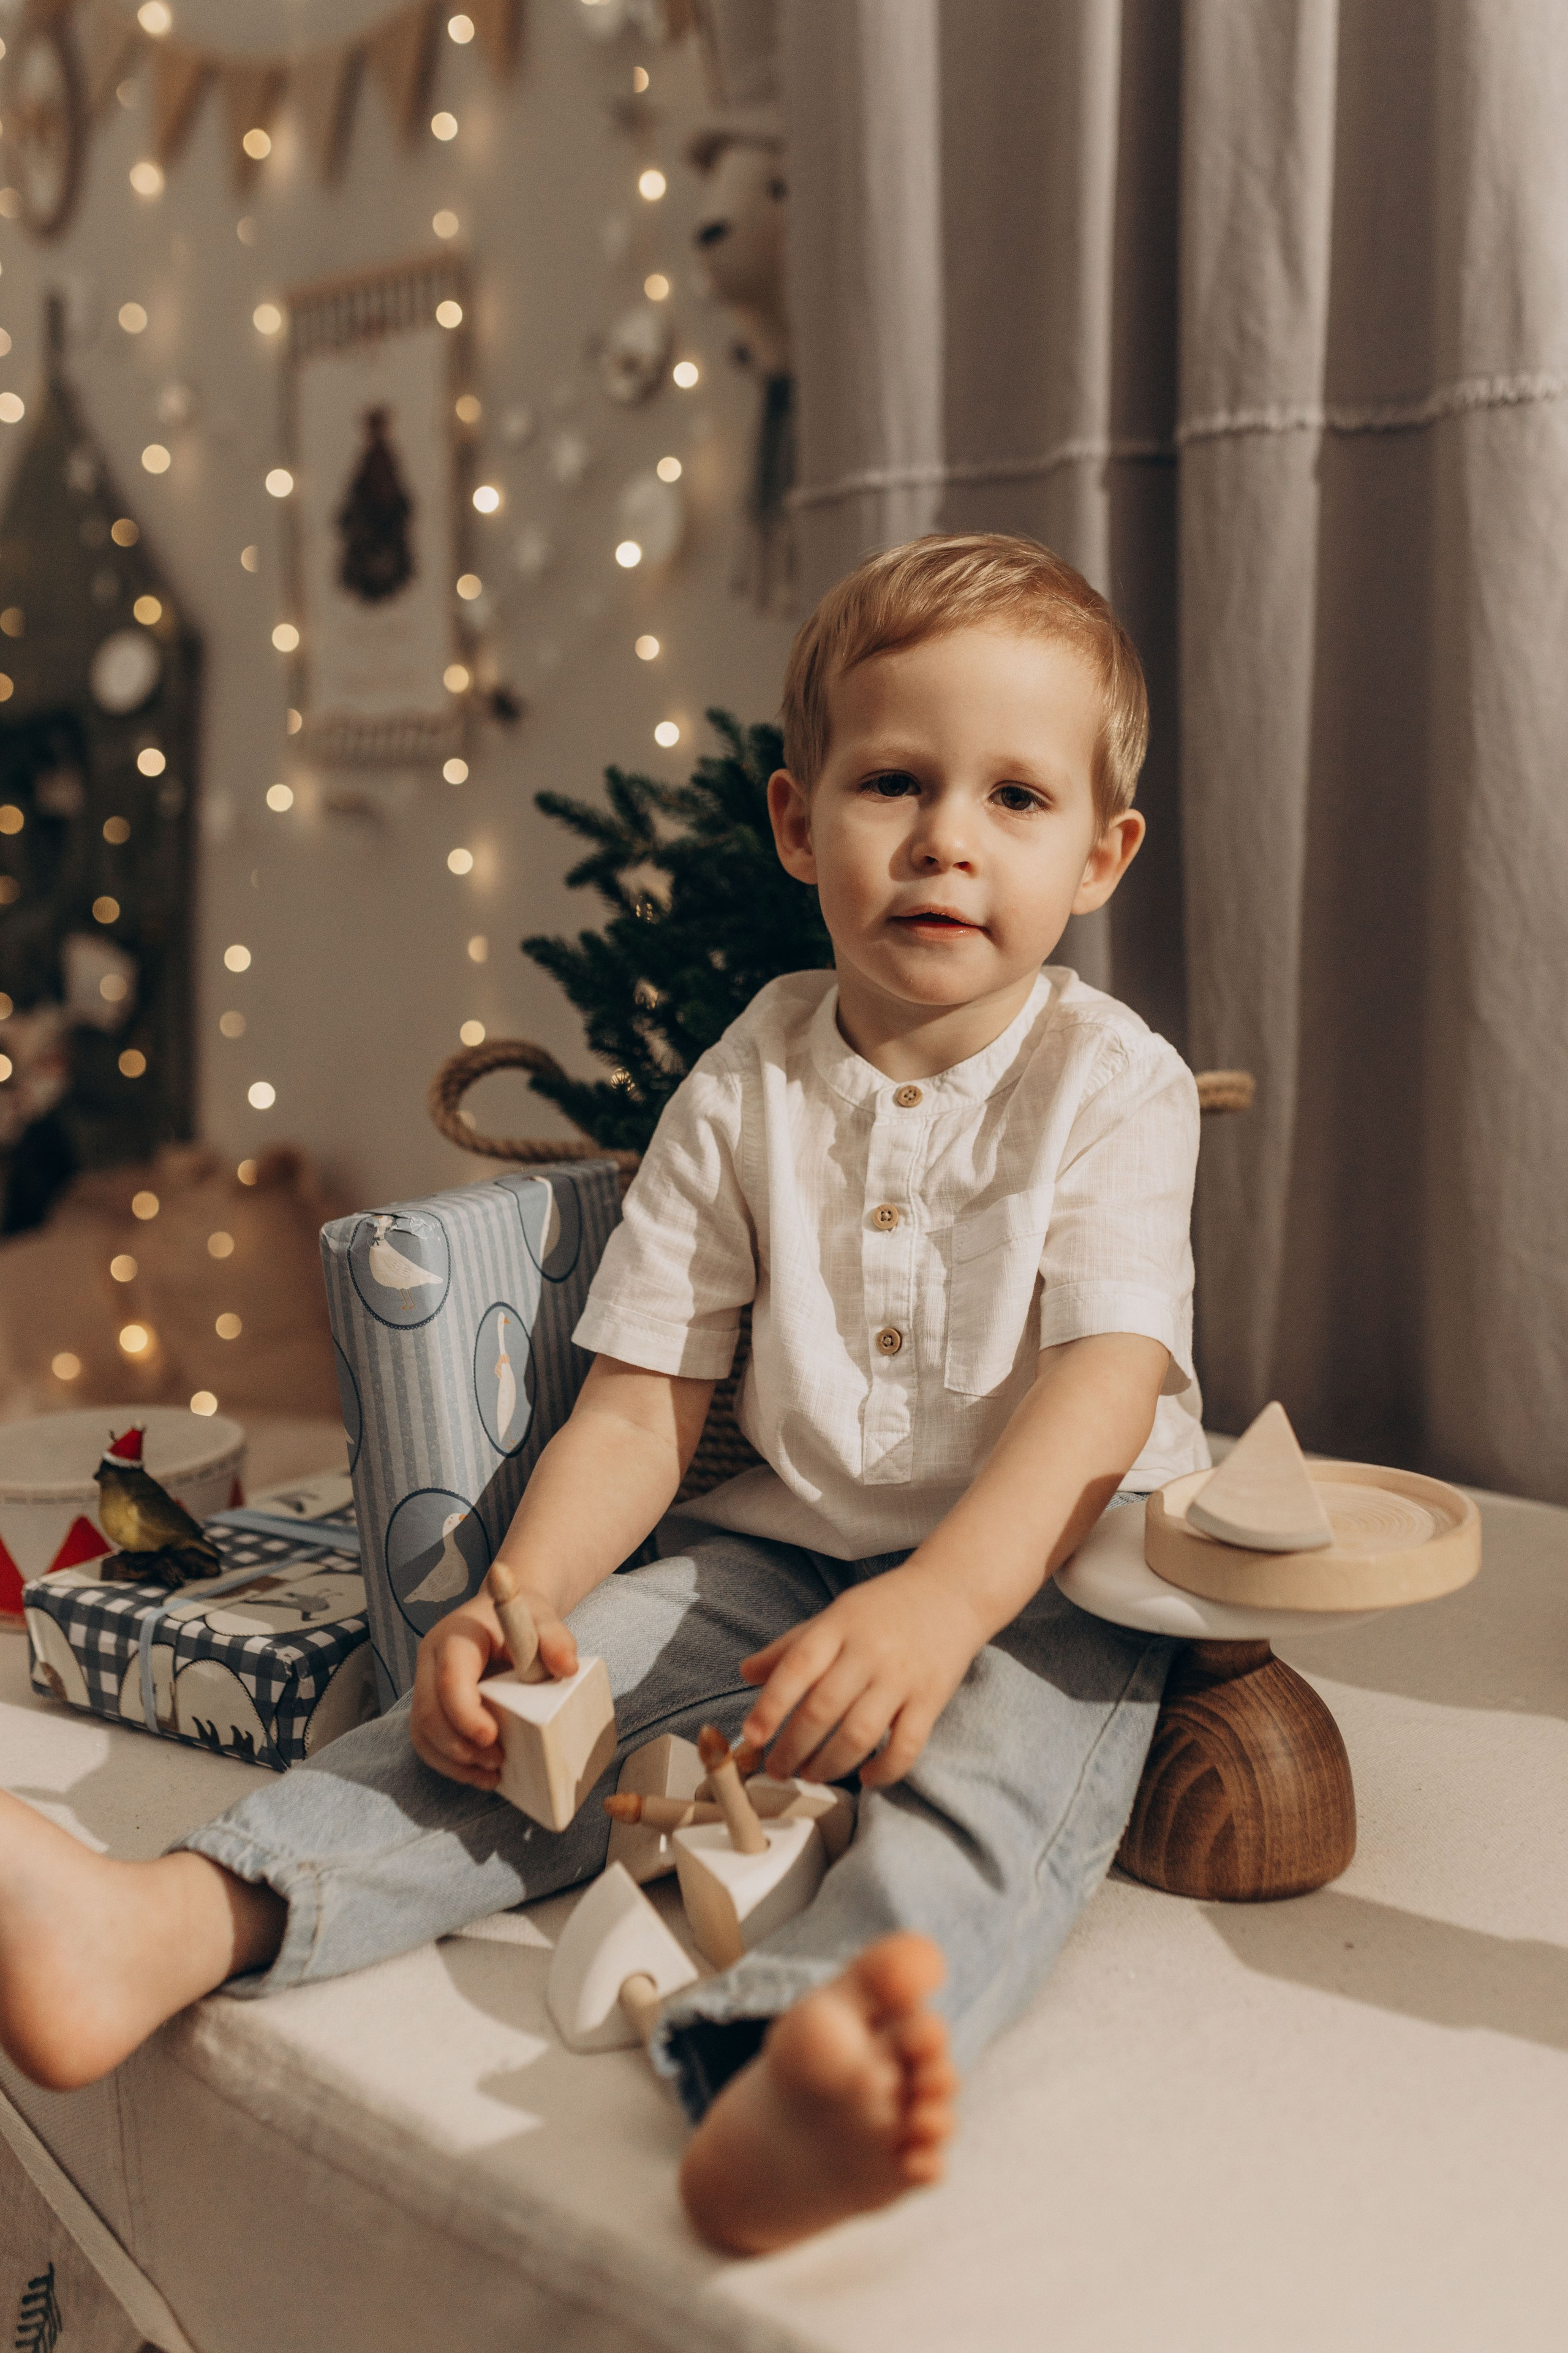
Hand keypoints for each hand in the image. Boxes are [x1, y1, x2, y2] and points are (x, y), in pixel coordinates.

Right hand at [409, 1583, 577, 1789]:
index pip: (449, 1680)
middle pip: (428, 1713)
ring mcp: (426, 1682)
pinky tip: (479, 1774)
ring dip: (453, 1761)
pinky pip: (428, 1739)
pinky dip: (450, 1762)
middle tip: (497, 1762)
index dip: (465, 1714)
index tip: (491, 1738)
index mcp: (456, 1637)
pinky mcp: (431, 1702)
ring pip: (423, 1731)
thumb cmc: (522, 1617)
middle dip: (459, 1747)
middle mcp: (431, 1660)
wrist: (504, 1614)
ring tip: (491, 1776)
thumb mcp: (543, 1620)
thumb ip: (555, 1640)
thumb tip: (567, 1668)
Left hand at [738, 1564, 982, 1788]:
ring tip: (811, 1774)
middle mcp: (869, 1651)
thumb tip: (745, 1673)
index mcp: (839, 1625)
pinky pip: (907, 1745)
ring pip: (860, 1734)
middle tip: (777, 1769)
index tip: (752, 1736)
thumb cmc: (884, 1608)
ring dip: (830, 1764)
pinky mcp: (932, 1698)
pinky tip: (866, 1777)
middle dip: (793, 1747)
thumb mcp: (833, 1615)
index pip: (798, 1667)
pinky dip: (885, 1770)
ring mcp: (902, 1677)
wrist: (951, 1592)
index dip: (771, 1705)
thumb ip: (790, 1646)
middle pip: (824, 1708)